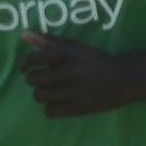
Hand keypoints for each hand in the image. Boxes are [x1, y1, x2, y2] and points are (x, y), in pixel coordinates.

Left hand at [17, 31, 137, 116]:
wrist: (121, 79)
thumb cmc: (93, 60)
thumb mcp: (74, 46)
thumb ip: (48, 40)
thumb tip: (24, 34)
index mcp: (65, 55)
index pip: (32, 59)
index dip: (24, 64)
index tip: (24, 67)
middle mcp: (67, 73)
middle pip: (33, 79)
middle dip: (33, 79)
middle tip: (41, 78)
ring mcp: (72, 92)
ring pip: (39, 96)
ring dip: (41, 93)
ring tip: (50, 90)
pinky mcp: (76, 108)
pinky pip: (49, 111)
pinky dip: (51, 107)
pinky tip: (58, 101)